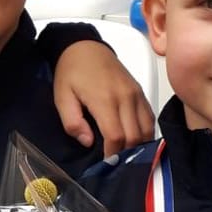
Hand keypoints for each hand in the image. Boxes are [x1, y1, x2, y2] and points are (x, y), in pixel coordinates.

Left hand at [52, 41, 155, 155]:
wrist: (85, 47)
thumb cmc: (71, 72)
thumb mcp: (62, 97)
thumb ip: (72, 121)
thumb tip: (88, 141)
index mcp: (105, 99)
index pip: (116, 136)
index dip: (112, 155)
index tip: (105, 165)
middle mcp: (126, 97)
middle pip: (135, 137)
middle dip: (125, 154)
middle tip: (114, 163)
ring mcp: (136, 94)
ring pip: (146, 129)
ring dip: (137, 146)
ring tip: (124, 154)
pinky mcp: (141, 92)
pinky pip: (149, 118)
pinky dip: (144, 133)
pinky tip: (134, 140)